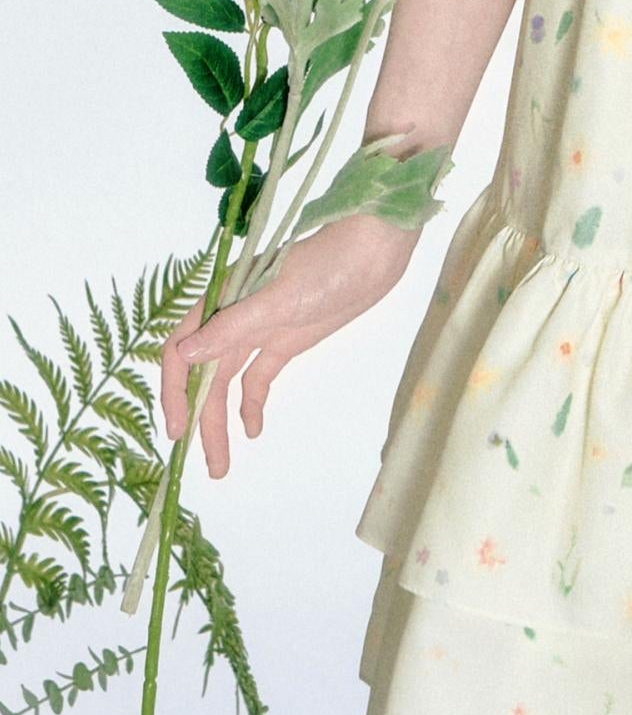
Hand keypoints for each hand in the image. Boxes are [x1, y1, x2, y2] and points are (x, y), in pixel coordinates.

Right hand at [159, 212, 421, 480]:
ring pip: (229, 382)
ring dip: (222, 419)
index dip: (175, 391)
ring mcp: (260, 330)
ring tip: (222, 463)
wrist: (373, 251)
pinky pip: (259, 376)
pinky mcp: (286, 340)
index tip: (177, 429)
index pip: (182, 351)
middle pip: (205, 376)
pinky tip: (252, 429)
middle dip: (200, 418)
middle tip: (205, 462)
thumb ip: (233, 327)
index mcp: (221, 301)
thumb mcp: (279, 298)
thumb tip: (187, 356)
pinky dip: (252, 403)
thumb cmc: (326, 265)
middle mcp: (233, 318)